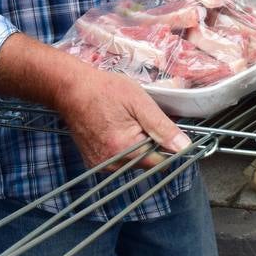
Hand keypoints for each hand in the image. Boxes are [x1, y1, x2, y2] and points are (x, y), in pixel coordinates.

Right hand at [55, 66, 191, 170]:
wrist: (71, 89)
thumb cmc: (105, 90)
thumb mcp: (139, 102)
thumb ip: (162, 127)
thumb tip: (184, 147)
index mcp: (125, 149)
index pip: (161, 163)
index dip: (166, 146)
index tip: (161, 129)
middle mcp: (112, 164)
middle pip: (147, 164)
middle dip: (149, 145)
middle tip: (138, 120)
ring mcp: (101, 166)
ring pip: (133, 163)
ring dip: (136, 147)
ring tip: (125, 122)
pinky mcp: (94, 163)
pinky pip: (119, 161)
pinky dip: (123, 149)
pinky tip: (115, 129)